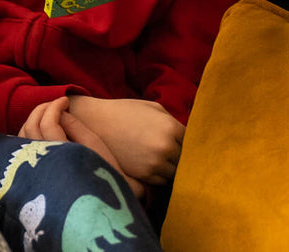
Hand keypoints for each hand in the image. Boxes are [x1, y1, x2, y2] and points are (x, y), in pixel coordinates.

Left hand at [18, 96, 143, 198]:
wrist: (103, 204)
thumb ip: (75, 126)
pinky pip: (21, 148)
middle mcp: (44, 165)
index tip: (65, 100)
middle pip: (31, 127)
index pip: (48, 124)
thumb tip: (59, 110)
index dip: (55, 106)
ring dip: (33, 118)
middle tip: (56, 103)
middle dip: (42, 109)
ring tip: (48, 112)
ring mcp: (35, 171)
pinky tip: (39, 127)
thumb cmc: (105, 172)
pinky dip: (27, 132)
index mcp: (62, 158)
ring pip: (22, 136)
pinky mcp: (32, 175)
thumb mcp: (95, 147)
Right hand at [67, 96, 183, 185]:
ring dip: (170, 167)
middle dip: (179, 155)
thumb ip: (172, 120)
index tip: (178, 141)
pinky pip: (162, 181)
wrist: (96, 123)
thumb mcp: (151, 106)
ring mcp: (156, 163)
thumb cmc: (125, 112)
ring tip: (157, 157)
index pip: (192, 141)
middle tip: (168, 150)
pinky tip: (148, 164)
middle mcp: (166, 146)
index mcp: (170, 126)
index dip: (185, 141)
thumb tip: (187, 135)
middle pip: (186, 159)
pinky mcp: (145, 176)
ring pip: (175, 173)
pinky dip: (159, 175)